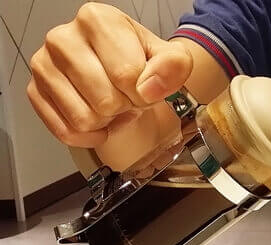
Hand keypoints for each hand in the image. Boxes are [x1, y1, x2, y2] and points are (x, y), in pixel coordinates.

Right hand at [27, 2, 192, 147]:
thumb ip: (173, 66)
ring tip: (114, 103)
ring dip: (107, 121)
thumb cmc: (139, 60)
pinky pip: (66, 132)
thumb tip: (149, 87)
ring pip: (84, 119)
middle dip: (125, 107)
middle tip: (128, 96)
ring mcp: (44, 65)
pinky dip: (89, 135)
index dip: (144, 92)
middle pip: (105, 101)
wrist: (121, 69)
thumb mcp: (171, 58)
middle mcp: (63, 38)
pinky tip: (99, 119)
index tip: (145, 86)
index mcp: (97, 20)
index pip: (126, 75)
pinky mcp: (35, 91)